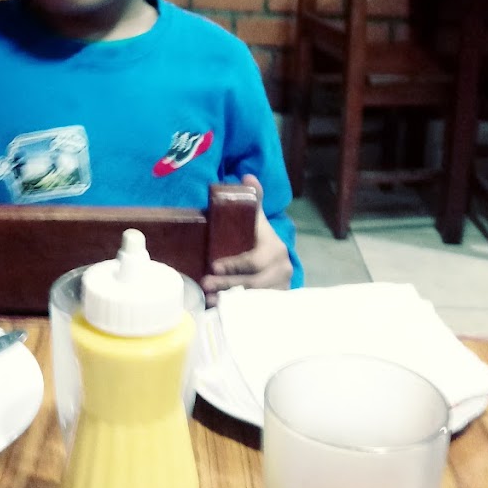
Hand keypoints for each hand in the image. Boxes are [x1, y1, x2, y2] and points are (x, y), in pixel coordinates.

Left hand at [200, 174, 292, 301]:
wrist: (280, 264)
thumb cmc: (261, 241)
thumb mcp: (257, 221)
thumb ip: (253, 200)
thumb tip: (246, 175)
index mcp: (275, 249)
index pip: (254, 260)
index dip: (234, 265)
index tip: (213, 266)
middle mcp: (282, 270)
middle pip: (253, 283)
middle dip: (227, 284)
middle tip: (205, 285)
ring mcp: (282, 289)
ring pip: (255, 299)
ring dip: (231, 301)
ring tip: (210, 301)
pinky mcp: (278, 304)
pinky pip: (259, 310)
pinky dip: (241, 312)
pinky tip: (225, 312)